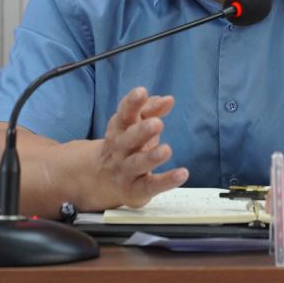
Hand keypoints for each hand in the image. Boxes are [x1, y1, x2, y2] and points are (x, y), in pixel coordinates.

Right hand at [96, 87, 187, 208]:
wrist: (101, 179)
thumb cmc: (127, 145)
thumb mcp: (134, 124)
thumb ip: (151, 110)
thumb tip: (167, 99)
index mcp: (119, 129)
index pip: (123, 114)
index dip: (132, 103)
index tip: (142, 92)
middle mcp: (119, 149)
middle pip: (127, 139)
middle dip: (141, 131)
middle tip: (157, 123)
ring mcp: (125, 170)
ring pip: (136, 164)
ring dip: (151, 157)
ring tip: (166, 150)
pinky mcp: (135, 190)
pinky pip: (150, 186)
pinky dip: (166, 181)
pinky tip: (182, 174)